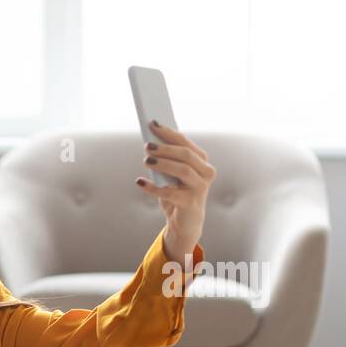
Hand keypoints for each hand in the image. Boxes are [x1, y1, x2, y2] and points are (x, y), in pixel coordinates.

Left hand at [135, 120, 215, 263]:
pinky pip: (170, 193)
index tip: (152, 124)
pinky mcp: (190, 203)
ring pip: (182, 171)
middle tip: (147, 145)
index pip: (185, 143)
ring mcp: (200, 188)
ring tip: (146, 160)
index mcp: (201, 161)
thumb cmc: (177, 193)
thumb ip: (166, 161)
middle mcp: (206, 172)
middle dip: (165, 148)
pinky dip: (153, 187)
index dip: (169, 133)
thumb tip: (150, 143)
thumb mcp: (171, 175)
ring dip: (162, 164)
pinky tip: (140, 182)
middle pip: (185, 155)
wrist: (185, 222)